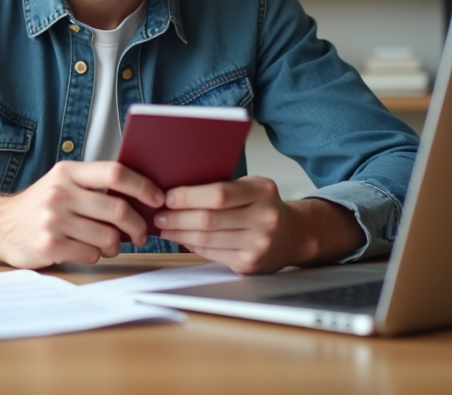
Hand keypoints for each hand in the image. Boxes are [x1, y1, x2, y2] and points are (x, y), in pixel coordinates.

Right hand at [0, 161, 163, 268]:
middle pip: (118, 209)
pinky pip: (91, 254)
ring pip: (108, 237)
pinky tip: (86, 249)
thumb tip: (142, 195)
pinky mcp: (49, 245)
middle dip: (137, 225)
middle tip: (141, 233)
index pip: (115, 172)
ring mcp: (54, 220)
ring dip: (116, 245)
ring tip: (110, 244)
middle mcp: (60, 192)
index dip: (143, 186)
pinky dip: (96, 255)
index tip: (157, 198)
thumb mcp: (62, 182)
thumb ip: (94, 184)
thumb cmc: (40, 205)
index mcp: (68, 172)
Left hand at [153, 176, 363, 273]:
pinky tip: (182, 238)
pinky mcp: (250, 264)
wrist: (292, 235)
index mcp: (262, 191)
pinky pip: (212, 253)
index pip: (218, 194)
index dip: (188, 197)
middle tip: (159, 216)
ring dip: (179, 233)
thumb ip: (221, 188)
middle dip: (177, 218)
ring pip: (207, 239)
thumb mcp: (250, 187)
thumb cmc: (262, 206)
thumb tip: (176, 193)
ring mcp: (258, 244)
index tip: (167, 197)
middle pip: (209, 219)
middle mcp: (264, 218)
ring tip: (164, 228)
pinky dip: (192, 246)